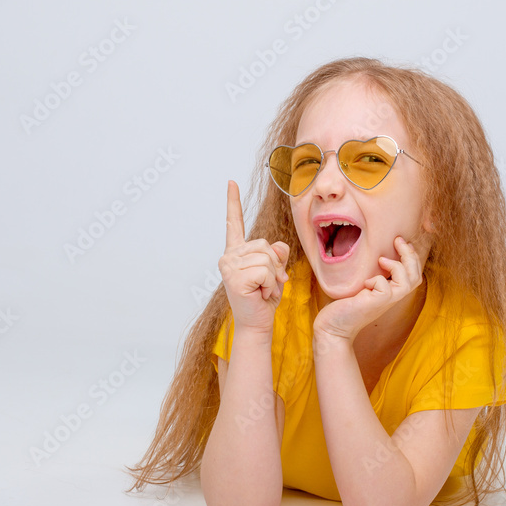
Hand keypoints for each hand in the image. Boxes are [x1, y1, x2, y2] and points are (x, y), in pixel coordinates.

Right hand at [218, 180, 289, 333]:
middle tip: (268, 284)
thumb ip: (277, 254)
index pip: (234, 223)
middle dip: (275, 265)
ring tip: (263, 290)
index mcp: (236, 252)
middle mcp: (229, 256)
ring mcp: (228, 266)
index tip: (231, 182)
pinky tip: (260, 294)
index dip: (233, 202)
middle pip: (265, 244)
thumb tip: (276, 246)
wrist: (257, 323)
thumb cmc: (264, 298)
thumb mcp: (275, 271)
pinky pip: (265, 270)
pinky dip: (270, 284)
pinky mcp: (234, 278)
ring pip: (267, 258)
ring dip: (273, 276)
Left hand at [312, 236, 422, 343]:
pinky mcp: (375, 304)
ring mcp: (385, 302)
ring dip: (398, 265)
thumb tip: (372, 253)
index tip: (400, 242)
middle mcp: (392, 297)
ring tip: (382, 259)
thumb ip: (371, 273)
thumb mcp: (362, 286)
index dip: (412, 257)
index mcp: (391, 291)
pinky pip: (386, 288)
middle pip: (416, 276)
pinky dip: (378, 280)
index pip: (413, 274)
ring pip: (408, 282)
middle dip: (410, 255)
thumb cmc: (344, 306)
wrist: (333, 328)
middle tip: (398, 240)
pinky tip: (365, 282)